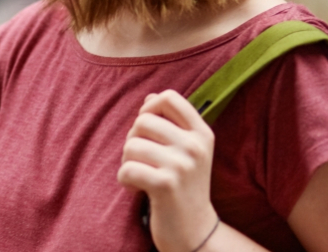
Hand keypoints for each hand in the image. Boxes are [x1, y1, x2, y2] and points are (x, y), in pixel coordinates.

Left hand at [118, 90, 218, 251]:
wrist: (193, 230)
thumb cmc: (183, 186)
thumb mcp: (186, 152)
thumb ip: (171, 123)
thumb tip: (150, 97)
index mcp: (202, 133)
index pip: (169, 97)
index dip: (149, 108)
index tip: (147, 130)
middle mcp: (195, 146)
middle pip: (143, 121)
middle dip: (133, 140)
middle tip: (143, 161)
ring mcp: (182, 164)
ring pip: (131, 145)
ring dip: (127, 162)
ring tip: (141, 176)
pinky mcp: (165, 184)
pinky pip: (126, 169)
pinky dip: (125, 180)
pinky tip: (138, 190)